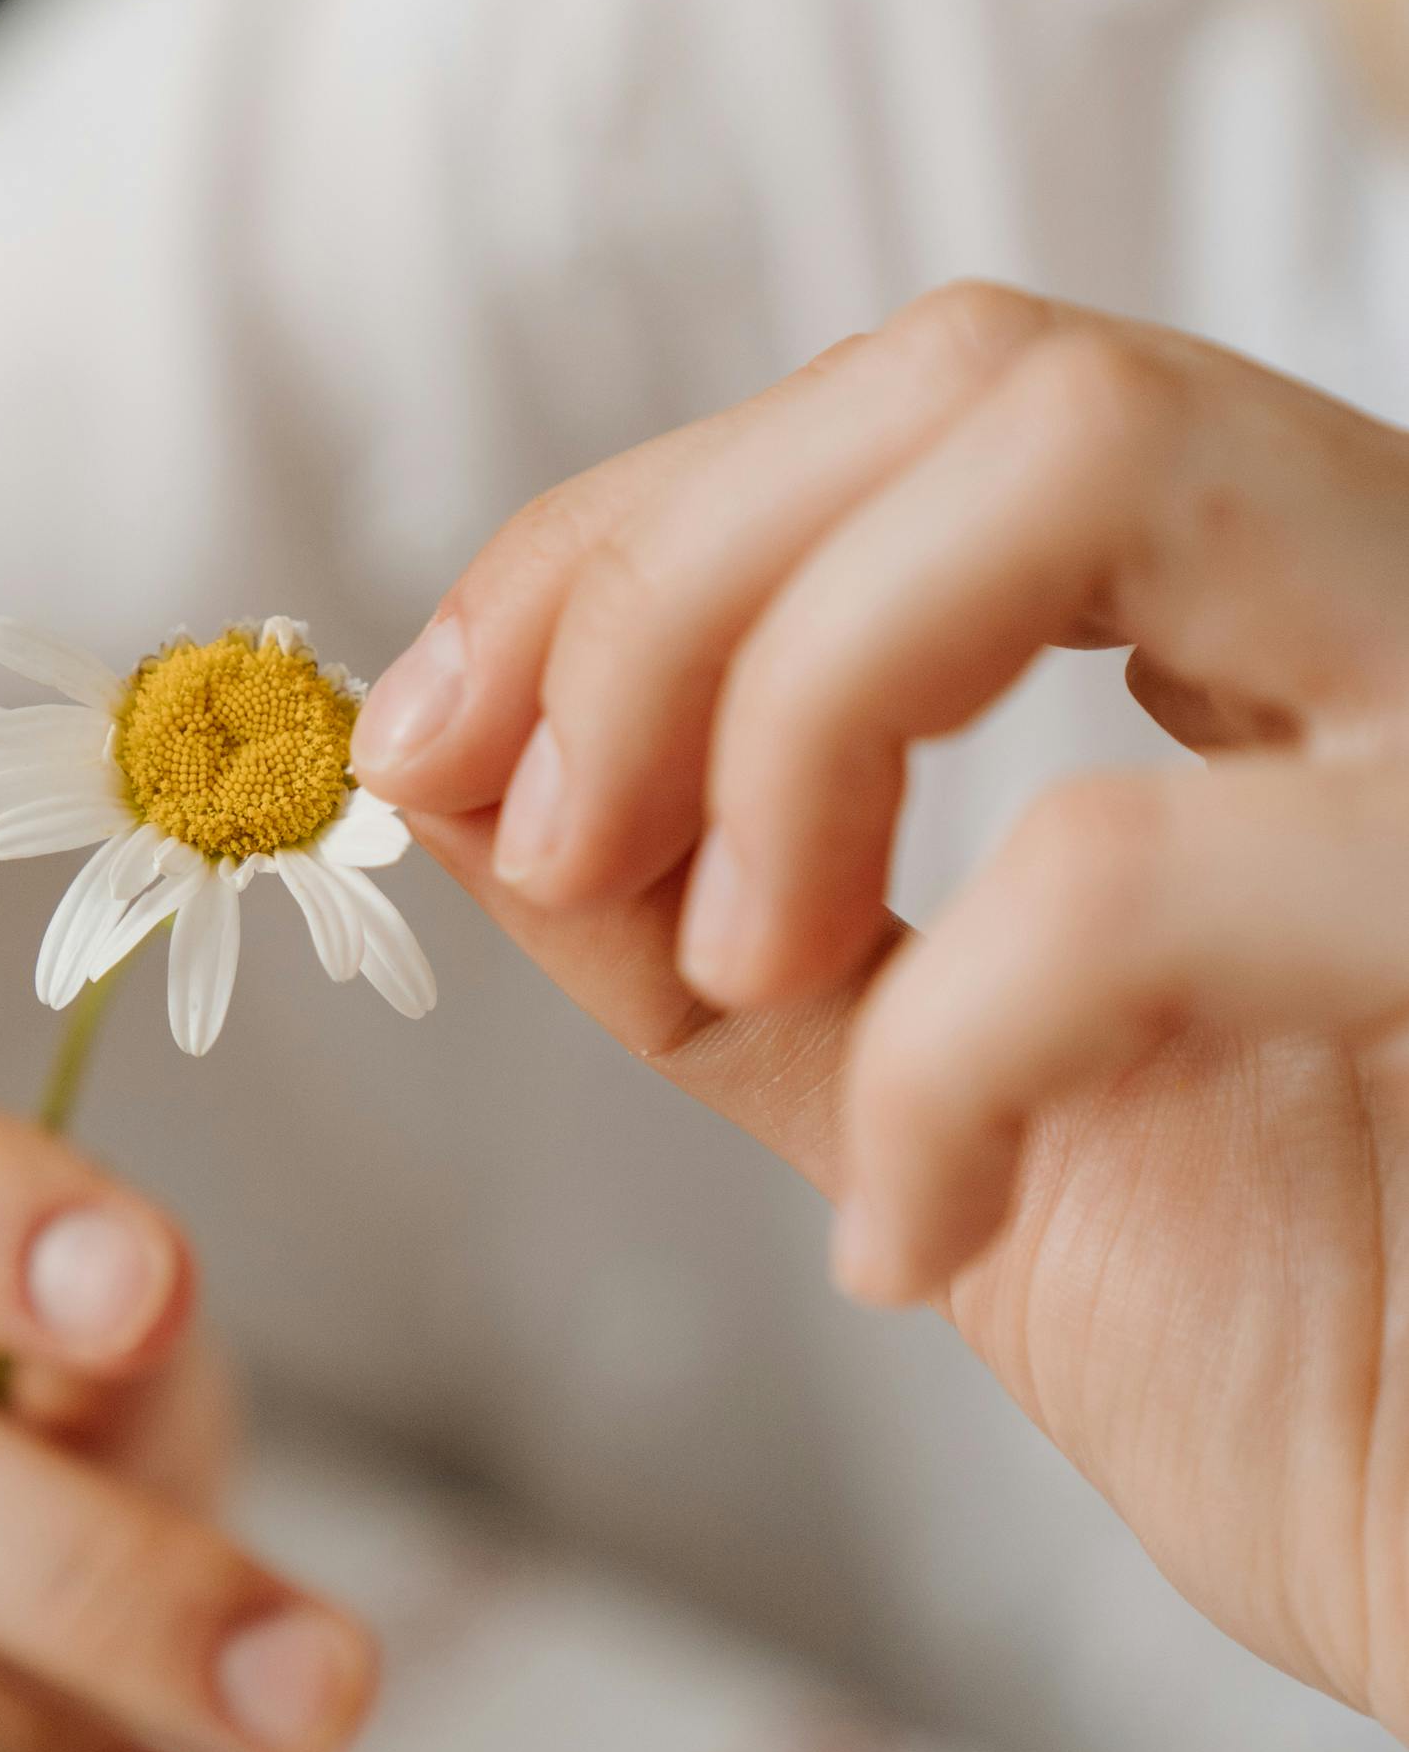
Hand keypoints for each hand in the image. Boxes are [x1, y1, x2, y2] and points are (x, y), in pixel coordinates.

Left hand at [356, 284, 1408, 1735]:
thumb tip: (442, 768)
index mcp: (1282, 639)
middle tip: (537, 826)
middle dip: (668, 577)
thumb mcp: (929, 1110)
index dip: (633, 534)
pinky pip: (1135, 866)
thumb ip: (703, 930)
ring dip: (794, 695)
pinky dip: (939, 1047)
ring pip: (1086, 450)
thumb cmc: (1319, 1380)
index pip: (929, 410)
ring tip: (739, 960)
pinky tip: (911, 1240)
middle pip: (984, 372)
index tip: (431, 729)